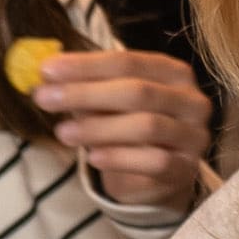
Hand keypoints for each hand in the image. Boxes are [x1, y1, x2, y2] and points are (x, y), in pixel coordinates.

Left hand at [28, 45, 211, 207]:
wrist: (154, 175)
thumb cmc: (127, 125)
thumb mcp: (107, 101)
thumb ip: (85, 86)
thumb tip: (48, 73)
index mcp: (174, 73)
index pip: (129, 62)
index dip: (86, 65)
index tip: (46, 70)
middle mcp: (192, 101)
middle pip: (139, 92)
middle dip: (87, 93)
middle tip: (44, 98)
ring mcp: (194, 136)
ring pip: (147, 127)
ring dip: (98, 128)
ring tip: (62, 133)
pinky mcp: (187, 169)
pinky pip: (155, 162)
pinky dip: (120, 158)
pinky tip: (93, 157)